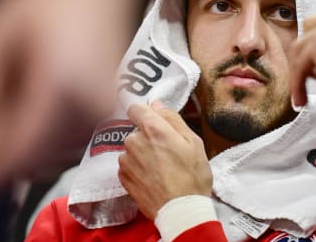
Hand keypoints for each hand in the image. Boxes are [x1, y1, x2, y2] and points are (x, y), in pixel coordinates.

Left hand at [0, 0, 134, 215]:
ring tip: (1, 114)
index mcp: (60, 85)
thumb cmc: (41, 2)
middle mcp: (91, 106)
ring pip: (48, 155)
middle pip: (33, 158)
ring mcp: (104, 111)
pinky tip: (26, 112)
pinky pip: (65, 143)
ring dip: (15, 149)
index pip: (17, 149)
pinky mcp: (108, 112)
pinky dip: (37, 140)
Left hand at [118, 101, 211, 219]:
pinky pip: (129, 165)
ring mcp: (126, 160)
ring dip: (143, 154)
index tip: (154, 120)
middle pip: (136, 130)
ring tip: (161, 168)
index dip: (145, 112)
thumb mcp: (193, 142)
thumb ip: (173, 119)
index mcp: (152, 129)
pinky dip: (138, 168)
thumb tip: (157, 105)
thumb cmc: (192, 176)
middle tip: (167, 151)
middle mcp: (134, 141)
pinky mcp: (122, 177)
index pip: (135, 108)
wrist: (180, 211)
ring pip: (133, 149)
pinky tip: (153, 178)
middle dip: (149, 137)